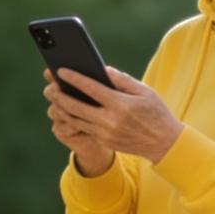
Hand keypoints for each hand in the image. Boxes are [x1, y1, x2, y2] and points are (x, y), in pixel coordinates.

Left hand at [43, 63, 182, 166]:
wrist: (164, 143)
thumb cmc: (156, 113)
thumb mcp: (144, 91)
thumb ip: (122, 80)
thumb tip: (102, 70)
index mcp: (121, 105)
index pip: (91, 88)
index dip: (74, 78)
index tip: (61, 71)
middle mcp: (110, 121)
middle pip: (76, 107)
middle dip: (60, 96)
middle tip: (50, 87)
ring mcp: (105, 134)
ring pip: (76, 121)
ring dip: (62, 109)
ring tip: (54, 99)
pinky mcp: (104, 142)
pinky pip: (83, 130)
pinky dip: (73, 120)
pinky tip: (67, 112)